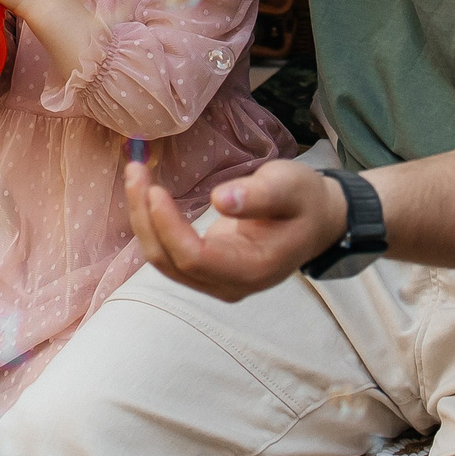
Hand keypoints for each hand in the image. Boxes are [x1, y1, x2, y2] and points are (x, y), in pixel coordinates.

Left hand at [123, 157, 348, 301]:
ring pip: (164, 261)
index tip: (154, 189)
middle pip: (171, 263)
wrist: (318, 221)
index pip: (195, 259)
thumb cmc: (305, 200)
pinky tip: (145, 194)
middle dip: (146, 218)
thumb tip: (221, 200)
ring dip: (143, 220)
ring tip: (136, 175)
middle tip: (136, 170)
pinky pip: (169, 253)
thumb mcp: (290, 187)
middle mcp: (231, 285)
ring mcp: (216, 281)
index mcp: (254, 269)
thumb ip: (259, 196)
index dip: (168, 227)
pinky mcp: (207, 269)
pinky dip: (152, 225)